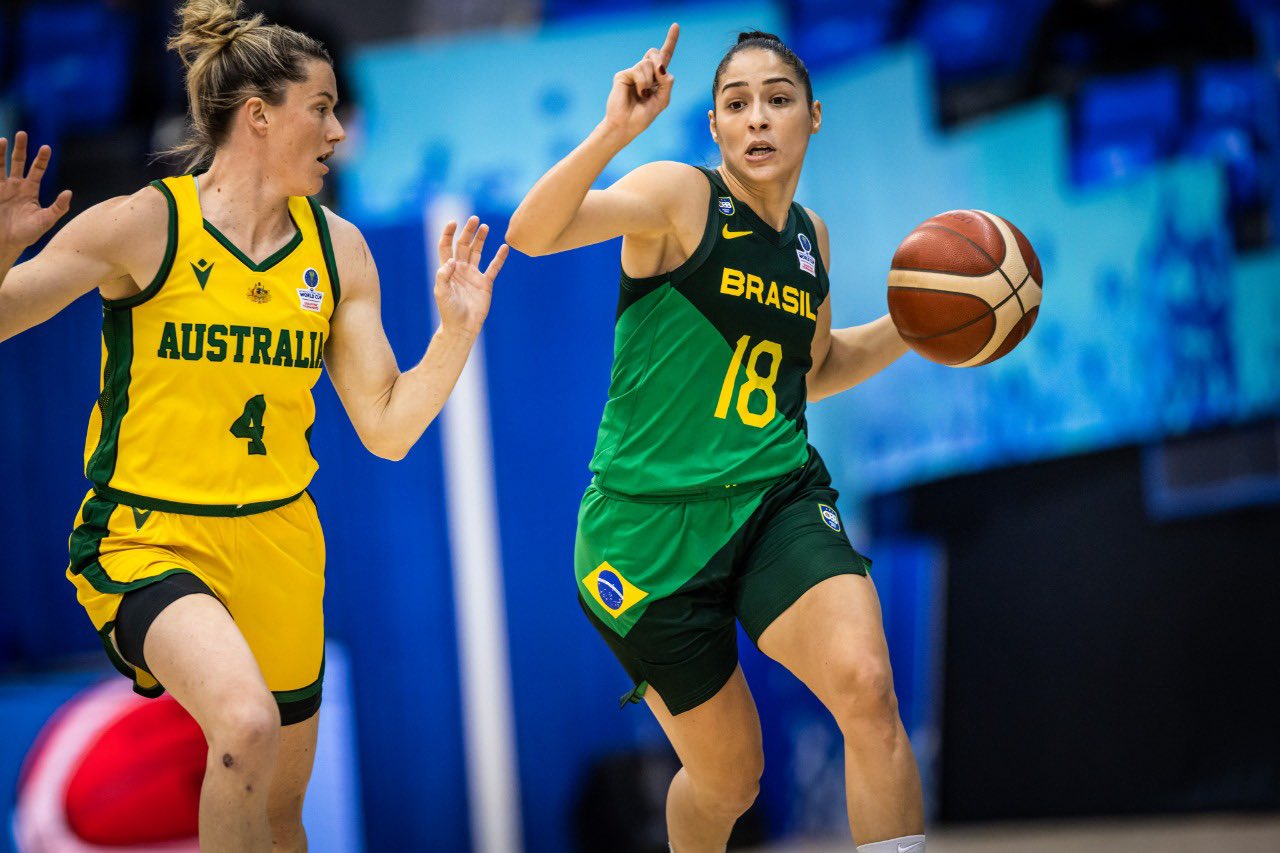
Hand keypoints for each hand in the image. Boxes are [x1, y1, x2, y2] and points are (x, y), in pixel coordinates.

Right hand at [0, 132, 71, 259]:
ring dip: (0, 152)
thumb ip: (58, 207)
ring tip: (2, 140)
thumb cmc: (27, 234)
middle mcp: (15, 185)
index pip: (37, 170)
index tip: (46, 147)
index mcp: (30, 190)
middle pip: (17, 161)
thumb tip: (69, 192)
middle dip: (20, 148)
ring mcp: (1, 188)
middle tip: (22, 133)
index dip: (41, 159)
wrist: (5, 244)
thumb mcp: (46, 221)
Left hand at [434, 216, 508, 336]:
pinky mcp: (485, 283)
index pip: (446, 246)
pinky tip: (504, 248)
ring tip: (485, 227)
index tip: (453, 222)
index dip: (448, 234)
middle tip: (475, 219)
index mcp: (448, 269)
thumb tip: (452, 260)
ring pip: (477, 252)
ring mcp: (473, 275)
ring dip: (480, 239)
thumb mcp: (442, 292)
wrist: (462, 327)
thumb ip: (444, 275)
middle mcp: (460, 269)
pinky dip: (499, 258)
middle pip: (463, 245)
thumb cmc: (449, 310)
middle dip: (468, 232)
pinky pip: (493, 268)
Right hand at [602, 23, 679, 142]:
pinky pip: (639, 70)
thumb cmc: (643, 116)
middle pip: (655, 53)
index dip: (671, 41)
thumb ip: (667, 82)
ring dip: (651, 80)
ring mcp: (633, 72)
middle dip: (660, 62)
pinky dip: (643, 83)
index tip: (676, 25)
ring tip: (643, 94)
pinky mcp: (623, 75)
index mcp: (656, 78)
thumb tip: (660, 66)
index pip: (665, 56)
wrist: (626, 126)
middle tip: (657, 78)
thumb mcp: (663, 100)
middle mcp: (644, 72)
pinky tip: (639, 93)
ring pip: (649, 63)